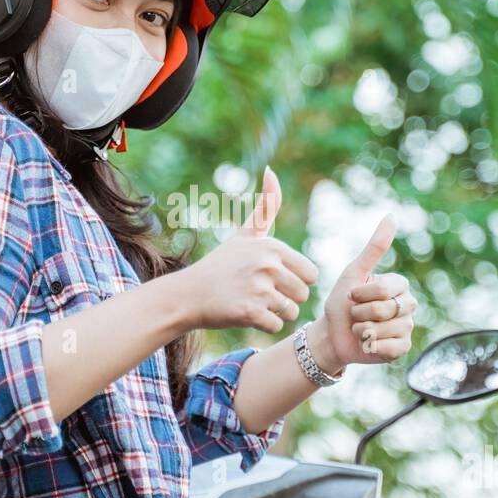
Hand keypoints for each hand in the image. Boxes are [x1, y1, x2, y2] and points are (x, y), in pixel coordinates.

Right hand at [175, 165, 317, 332]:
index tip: (270, 279)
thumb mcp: (244, 235)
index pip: (310, 274)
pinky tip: (243, 314)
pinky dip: (262, 325)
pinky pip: (276, 326)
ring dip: (274, 313)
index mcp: (271, 246)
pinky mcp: (250, 312)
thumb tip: (272, 171)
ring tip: (250, 302)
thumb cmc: (219, 266)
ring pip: (291, 312)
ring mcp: (258, 289)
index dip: (293, 280)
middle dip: (285, 299)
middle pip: (302, 295)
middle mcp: (267, 265)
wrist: (187, 295)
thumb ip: (265, 207)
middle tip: (258, 293)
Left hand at [309, 213, 415, 371]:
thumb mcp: (354, 273)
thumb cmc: (342, 302)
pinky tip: (368, 344)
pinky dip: (371, 346)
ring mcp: (407, 327)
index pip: (383, 289)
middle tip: (355, 315)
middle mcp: (407, 305)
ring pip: (385, 329)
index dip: (361, 295)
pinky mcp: (403, 348)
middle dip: (360, 313)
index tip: (353, 296)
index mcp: (398, 285)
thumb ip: (374, 248)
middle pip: (384, 309)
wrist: (332, 335)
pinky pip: (390, 347)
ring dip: (363, 330)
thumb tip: (391, 216)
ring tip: (360, 329)